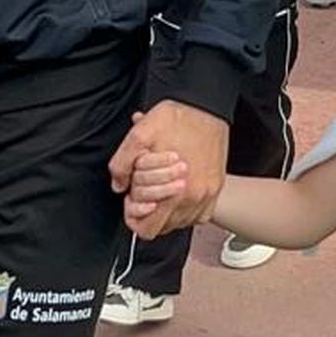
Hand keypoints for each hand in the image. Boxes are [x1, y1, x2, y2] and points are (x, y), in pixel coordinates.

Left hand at [108, 102, 228, 239]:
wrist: (206, 107)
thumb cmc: (177, 119)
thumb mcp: (139, 135)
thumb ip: (122, 164)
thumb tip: (119, 186)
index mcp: (173, 191)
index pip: (147, 229)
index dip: (135, 217)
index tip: (133, 200)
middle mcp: (193, 198)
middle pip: (163, 228)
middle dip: (150, 213)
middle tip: (146, 192)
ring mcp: (207, 195)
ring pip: (181, 223)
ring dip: (169, 211)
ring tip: (163, 189)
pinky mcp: (216, 189)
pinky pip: (200, 215)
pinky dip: (188, 209)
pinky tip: (180, 192)